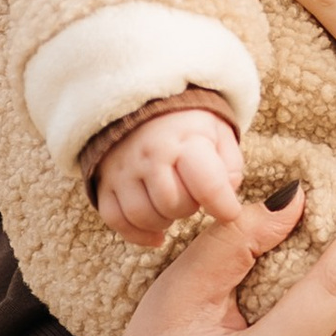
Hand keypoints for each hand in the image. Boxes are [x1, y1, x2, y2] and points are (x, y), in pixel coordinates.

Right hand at [93, 105, 247, 246]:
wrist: (142, 103)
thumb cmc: (188, 124)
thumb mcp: (219, 133)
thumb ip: (230, 166)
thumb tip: (226, 197)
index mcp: (185, 140)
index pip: (207, 185)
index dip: (224, 207)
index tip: (230, 213)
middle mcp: (150, 155)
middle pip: (173, 204)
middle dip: (190, 208)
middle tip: (193, 196)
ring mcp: (123, 169)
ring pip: (143, 216)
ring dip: (164, 221)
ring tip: (174, 207)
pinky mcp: (104, 181)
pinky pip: (116, 220)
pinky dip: (137, 233)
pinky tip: (156, 232)